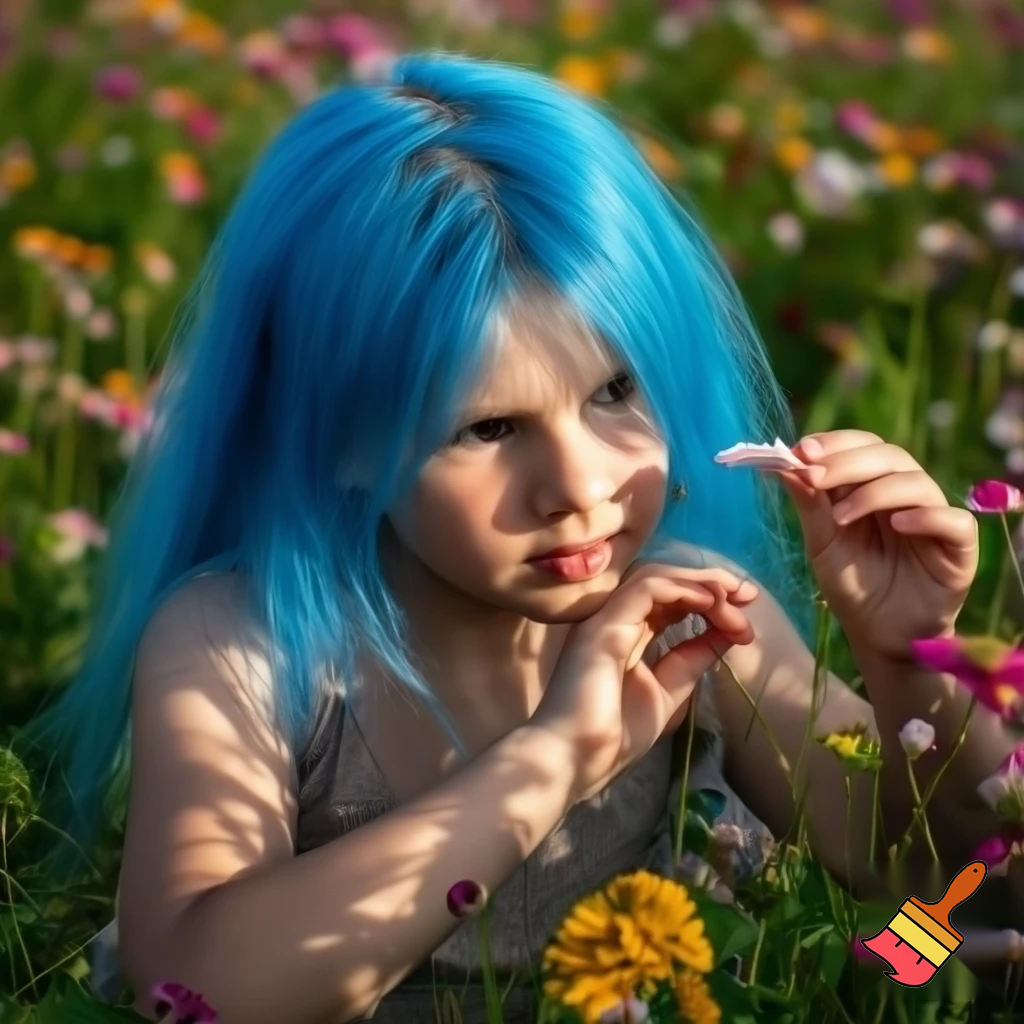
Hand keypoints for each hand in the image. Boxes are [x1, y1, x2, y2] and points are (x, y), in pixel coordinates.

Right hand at [530, 565, 758, 803]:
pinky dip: (683, 588)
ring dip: (701, 583)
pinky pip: (647, 588)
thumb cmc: (614, 736)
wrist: (575, 760)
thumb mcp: (669, 691)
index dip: (708, 599)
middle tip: (750, 596)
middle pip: (665, 581)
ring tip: (735, 600)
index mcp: (625, 634)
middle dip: (711, 583)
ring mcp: (604, 617)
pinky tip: (711, 602)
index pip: (668, 601)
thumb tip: (727, 633)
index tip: (745, 616)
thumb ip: (693, 659)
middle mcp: (612, 618)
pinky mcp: (604, 622)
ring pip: (656, 576)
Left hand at [776, 429, 978, 660]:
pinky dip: (926, 517)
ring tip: (841, 517)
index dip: (835, 443)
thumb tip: (785, 463)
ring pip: (916, 482)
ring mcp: (934, 518)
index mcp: (874, 486)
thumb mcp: (823, 543)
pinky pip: (953, 520)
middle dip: (847, 461)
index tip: (802, 451)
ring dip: (874, 491)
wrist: (878, 635)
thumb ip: (810, 504)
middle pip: (889, 456)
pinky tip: (899, 525)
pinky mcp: (958, 547)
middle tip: (814, 475)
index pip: (863, 446)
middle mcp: (906, 494)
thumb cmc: (852, 585)